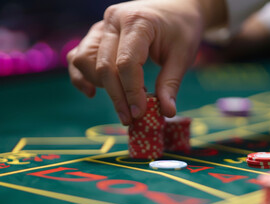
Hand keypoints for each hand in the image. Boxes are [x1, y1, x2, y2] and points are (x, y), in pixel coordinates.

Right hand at [67, 0, 224, 124]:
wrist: (175, 7)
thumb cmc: (181, 29)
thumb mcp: (182, 55)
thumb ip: (171, 83)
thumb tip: (166, 112)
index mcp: (138, 21)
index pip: (126, 63)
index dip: (131, 92)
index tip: (139, 113)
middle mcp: (113, 21)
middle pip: (105, 66)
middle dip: (117, 97)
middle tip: (130, 118)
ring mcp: (102, 26)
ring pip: (85, 60)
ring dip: (99, 86)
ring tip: (121, 99)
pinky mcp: (96, 35)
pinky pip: (78, 57)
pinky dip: (82, 76)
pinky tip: (93, 92)